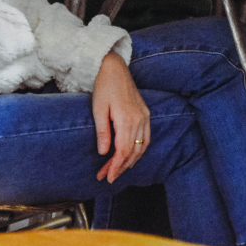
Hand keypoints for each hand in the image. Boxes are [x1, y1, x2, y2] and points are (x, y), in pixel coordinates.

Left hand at [90, 52, 149, 183]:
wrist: (114, 67)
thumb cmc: (104, 86)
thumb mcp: (98, 109)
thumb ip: (102, 132)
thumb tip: (104, 153)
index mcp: (127, 119)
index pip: (123, 151)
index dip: (116, 166)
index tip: (108, 177)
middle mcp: (140, 119)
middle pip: (133, 151)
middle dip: (120, 167)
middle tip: (107, 176)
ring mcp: (145, 116)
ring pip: (142, 146)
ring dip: (130, 161)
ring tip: (117, 170)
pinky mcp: (146, 113)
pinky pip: (146, 137)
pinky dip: (140, 150)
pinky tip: (131, 156)